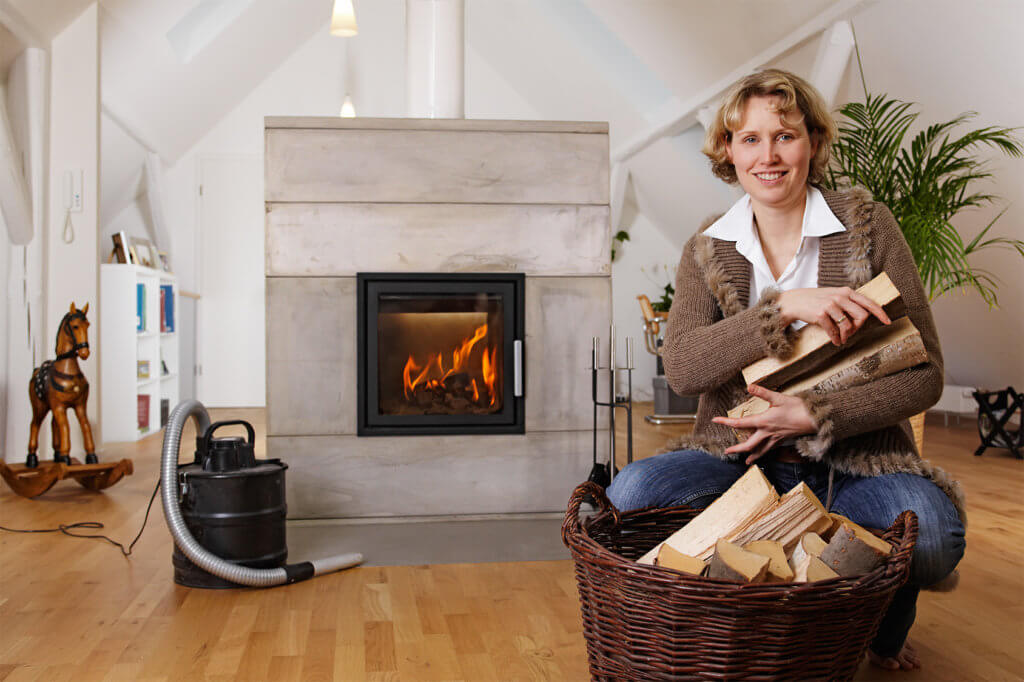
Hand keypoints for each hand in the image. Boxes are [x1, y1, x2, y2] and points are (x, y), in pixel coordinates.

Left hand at [712, 385, 817, 464]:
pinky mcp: (783, 440)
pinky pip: (770, 449)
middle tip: (727, 451)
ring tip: (746, 462)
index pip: (740, 423)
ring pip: (760, 450)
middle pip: (748, 445)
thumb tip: (749, 386)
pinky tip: (763, 454)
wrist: (815, 420)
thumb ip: (763, 392)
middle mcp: (767, 432)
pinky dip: (764, 453)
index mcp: (763, 422)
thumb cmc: (798, 408)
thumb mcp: (779, 397)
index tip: (715, 420)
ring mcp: (776, 438)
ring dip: (751, 456)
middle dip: (737, 449)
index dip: (726, 422)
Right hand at [776, 287, 890, 345]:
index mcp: (846, 292)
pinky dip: (836, 339)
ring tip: (842, 339)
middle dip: (858, 328)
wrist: (793, 302)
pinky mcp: (821, 314)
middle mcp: (840, 296)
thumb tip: (863, 317)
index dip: (880, 313)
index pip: (868, 303)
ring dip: (846, 336)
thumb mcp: (833, 296)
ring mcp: (830, 305)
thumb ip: (848, 302)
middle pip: (862, 316)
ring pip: (848, 325)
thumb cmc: (815, 300)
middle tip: (851, 333)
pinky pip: (834, 331)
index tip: (888, 321)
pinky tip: (835, 341)